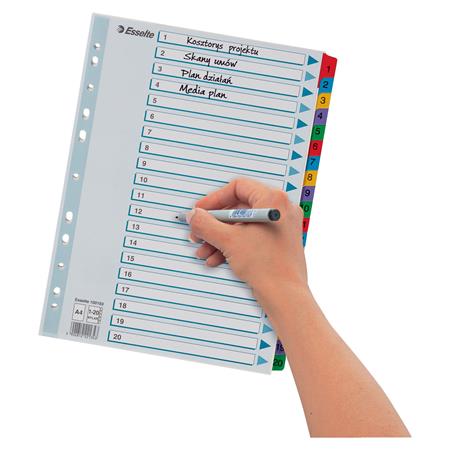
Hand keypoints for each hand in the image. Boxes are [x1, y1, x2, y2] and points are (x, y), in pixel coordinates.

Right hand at [187, 178, 307, 296]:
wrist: (285, 296)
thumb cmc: (267, 266)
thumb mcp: (228, 241)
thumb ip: (206, 224)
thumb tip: (194, 215)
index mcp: (272, 200)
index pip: (237, 187)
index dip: (214, 199)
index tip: (200, 211)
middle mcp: (280, 209)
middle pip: (238, 208)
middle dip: (214, 224)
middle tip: (199, 233)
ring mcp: (281, 226)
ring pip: (242, 225)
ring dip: (219, 237)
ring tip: (204, 251)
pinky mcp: (278, 242)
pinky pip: (251, 236)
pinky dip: (232, 245)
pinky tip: (216, 258)